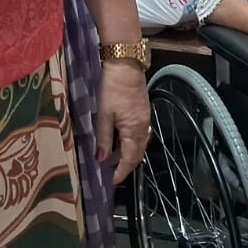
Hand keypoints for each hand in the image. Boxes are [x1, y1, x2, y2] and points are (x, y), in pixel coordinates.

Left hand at [95, 62, 150, 183]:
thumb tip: (102, 160)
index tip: (112, 182)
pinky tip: (120, 140)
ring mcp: (144, 119)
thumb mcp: (104, 114)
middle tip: (111, 172)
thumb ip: (104, 138)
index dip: (121, 172)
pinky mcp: (143, 111)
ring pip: (139, 144)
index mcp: (134, 131)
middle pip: (137, 154)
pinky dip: (130, 142)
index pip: (129, 159)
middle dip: (125, 165)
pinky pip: (139, 134)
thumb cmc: (112, 89)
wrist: (125, 65)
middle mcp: (143, 127)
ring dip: (128, 154)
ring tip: (113, 158)